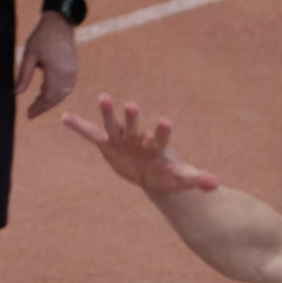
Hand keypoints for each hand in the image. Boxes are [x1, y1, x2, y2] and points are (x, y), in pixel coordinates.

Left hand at [17, 13, 80, 118]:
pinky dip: (57, 94)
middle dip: (43, 107)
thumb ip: (24, 75)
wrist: (60, 24)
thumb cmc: (42, 37)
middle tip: (31, 112)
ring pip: (62, 95)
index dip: (38, 108)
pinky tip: (47, 93)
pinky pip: (67, 89)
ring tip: (38, 103)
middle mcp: (68, 76)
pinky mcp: (75, 71)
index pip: (47, 97)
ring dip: (50, 101)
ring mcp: (73, 74)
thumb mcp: (29, 55)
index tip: (28, 115)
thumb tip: (17, 93)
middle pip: (56, 99)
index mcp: (56, 72)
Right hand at [62, 93, 220, 193]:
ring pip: (113, 125)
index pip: (159, 139)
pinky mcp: (108, 145)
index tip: (165, 121)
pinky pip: (92, 135)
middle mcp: (138, 140)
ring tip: (103, 97)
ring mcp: (122, 141)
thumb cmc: (169, 174)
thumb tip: (216, 185)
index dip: (161, 132)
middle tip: (131, 105)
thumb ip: (196, 179)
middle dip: (133, 119)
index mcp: (156, 148)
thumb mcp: (181, 179)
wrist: (154, 175)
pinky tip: (65, 119)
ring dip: (108, 113)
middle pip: (135, 128)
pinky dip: (80, 128)